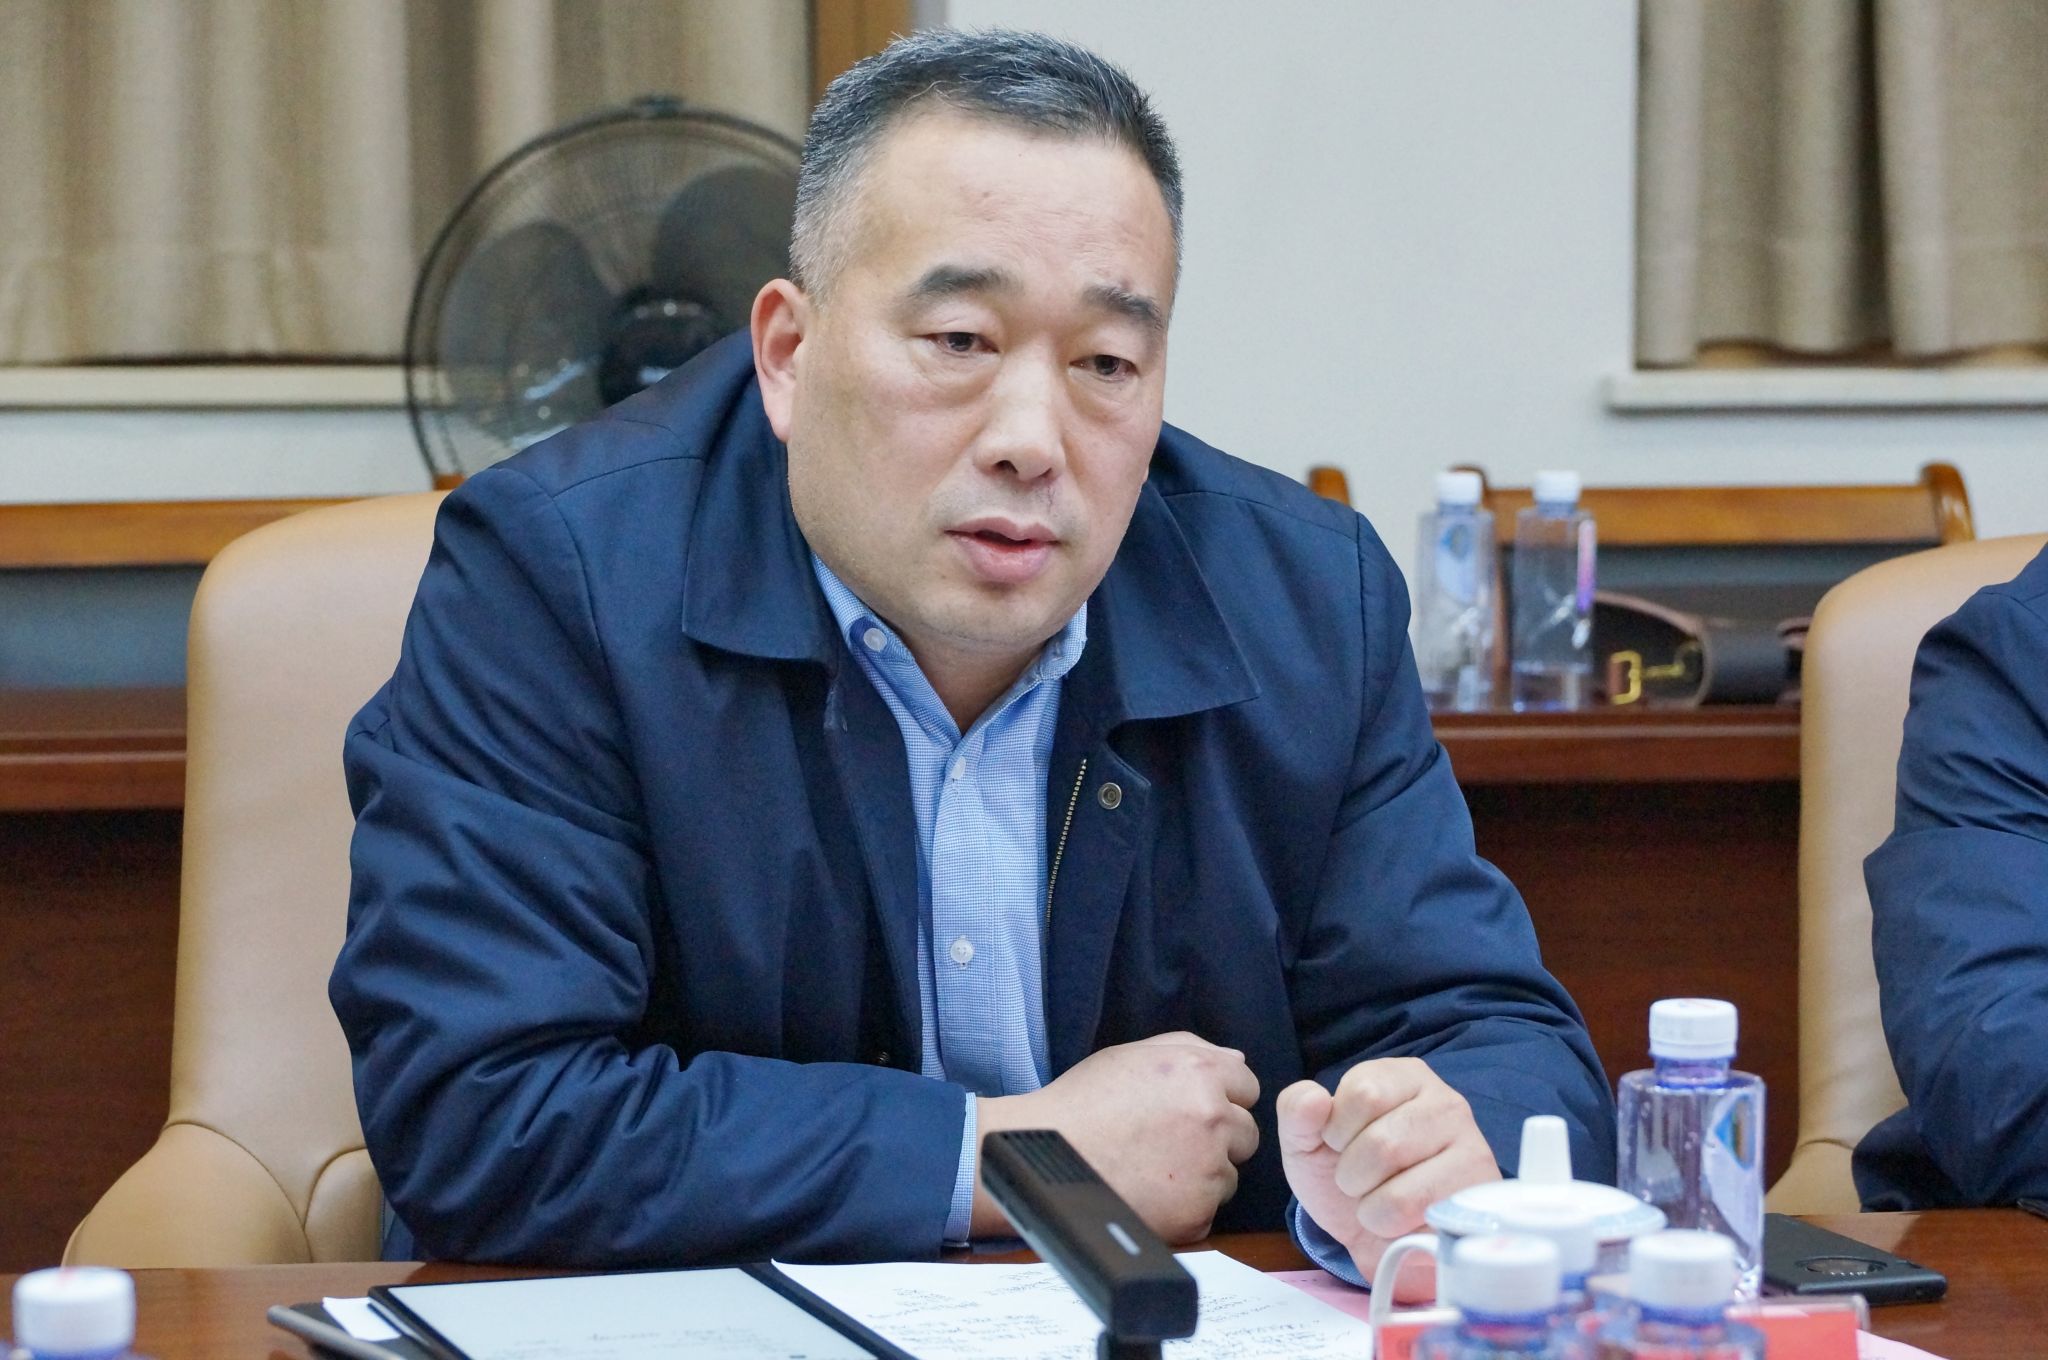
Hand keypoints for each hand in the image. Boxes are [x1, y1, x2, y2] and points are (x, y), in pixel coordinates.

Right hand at [974, 1032, 1259, 1242]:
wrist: (1043, 1155)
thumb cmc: (1082, 1103)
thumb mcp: (1130, 1055)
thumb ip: (1190, 1048)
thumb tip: (1238, 1063)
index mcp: (1199, 1073)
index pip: (1247, 1087)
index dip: (1220, 1098)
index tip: (1192, 1112)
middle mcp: (1212, 1118)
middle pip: (1246, 1133)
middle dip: (1219, 1138)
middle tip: (1170, 1143)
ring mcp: (1207, 1168)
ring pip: (1229, 1175)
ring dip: (1203, 1175)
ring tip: (1153, 1169)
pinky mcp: (1195, 1211)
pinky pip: (1208, 1210)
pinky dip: (1185, 1208)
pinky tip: (1149, 1194)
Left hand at [1277, 1058, 1500, 1298]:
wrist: (1376, 1241)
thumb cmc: (1347, 1179)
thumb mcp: (1306, 1143)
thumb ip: (1297, 1112)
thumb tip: (1314, 1099)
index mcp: (1403, 1077)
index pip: (1363, 1091)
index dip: (1338, 1131)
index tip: (1343, 1145)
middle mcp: (1446, 1102)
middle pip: (1381, 1141)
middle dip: (1353, 1174)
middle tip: (1365, 1182)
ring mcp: (1471, 1146)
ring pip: (1401, 1181)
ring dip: (1370, 1203)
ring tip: (1383, 1201)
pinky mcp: (1479, 1192)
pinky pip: (1416, 1210)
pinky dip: (1391, 1225)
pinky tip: (1406, 1221)